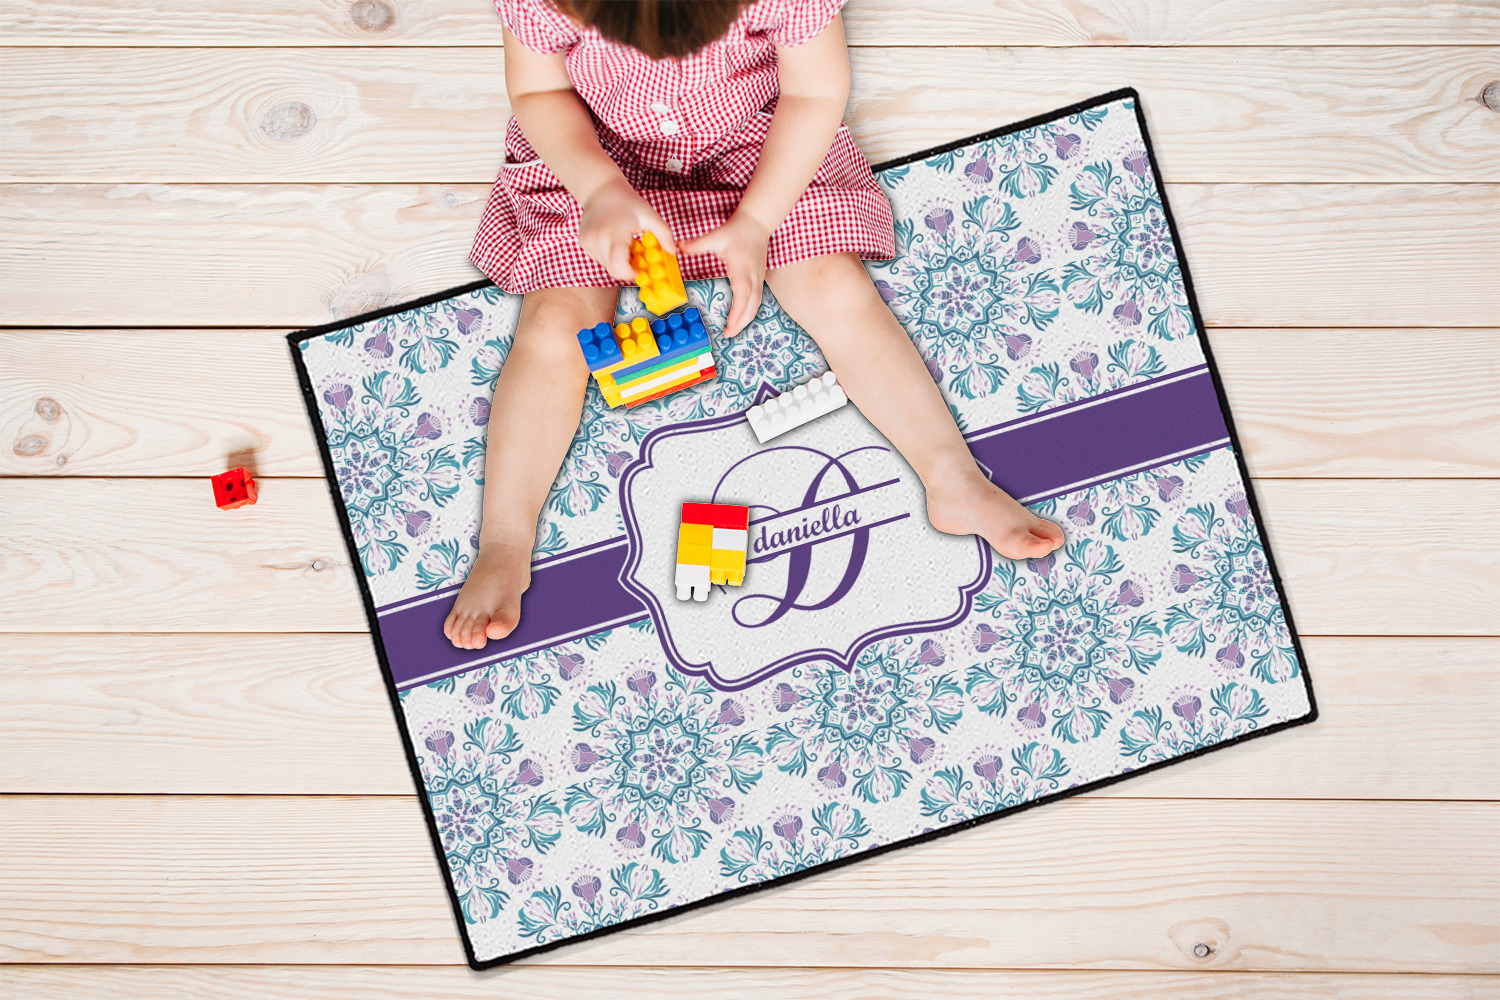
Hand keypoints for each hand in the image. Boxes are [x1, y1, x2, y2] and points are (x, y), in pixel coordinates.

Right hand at [577, 178, 676, 282]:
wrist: (601, 189)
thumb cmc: (627, 202)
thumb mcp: (650, 216)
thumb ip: (664, 234)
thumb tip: (672, 252)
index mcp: (614, 233)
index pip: (618, 267)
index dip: (630, 273)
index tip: (638, 269)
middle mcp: (597, 239)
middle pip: (613, 269)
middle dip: (627, 268)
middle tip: (636, 256)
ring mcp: (588, 242)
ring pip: (606, 265)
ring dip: (618, 261)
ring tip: (625, 243)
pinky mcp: (584, 242)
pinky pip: (600, 258)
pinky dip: (610, 255)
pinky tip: (615, 240)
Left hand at [680, 212, 769, 336]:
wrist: (757, 223)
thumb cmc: (737, 231)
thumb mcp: (715, 236)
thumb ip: (697, 244)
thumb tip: (678, 247)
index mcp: (743, 270)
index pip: (743, 296)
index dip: (738, 313)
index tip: (729, 326)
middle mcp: (754, 278)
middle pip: (751, 307)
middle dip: (741, 323)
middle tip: (728, 335)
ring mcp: (759, 279)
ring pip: (756, 305)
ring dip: (746, 320)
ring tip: (733, 331)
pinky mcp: (760, 278)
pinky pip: (757, 300)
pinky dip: (750, 312)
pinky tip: (741, 318)